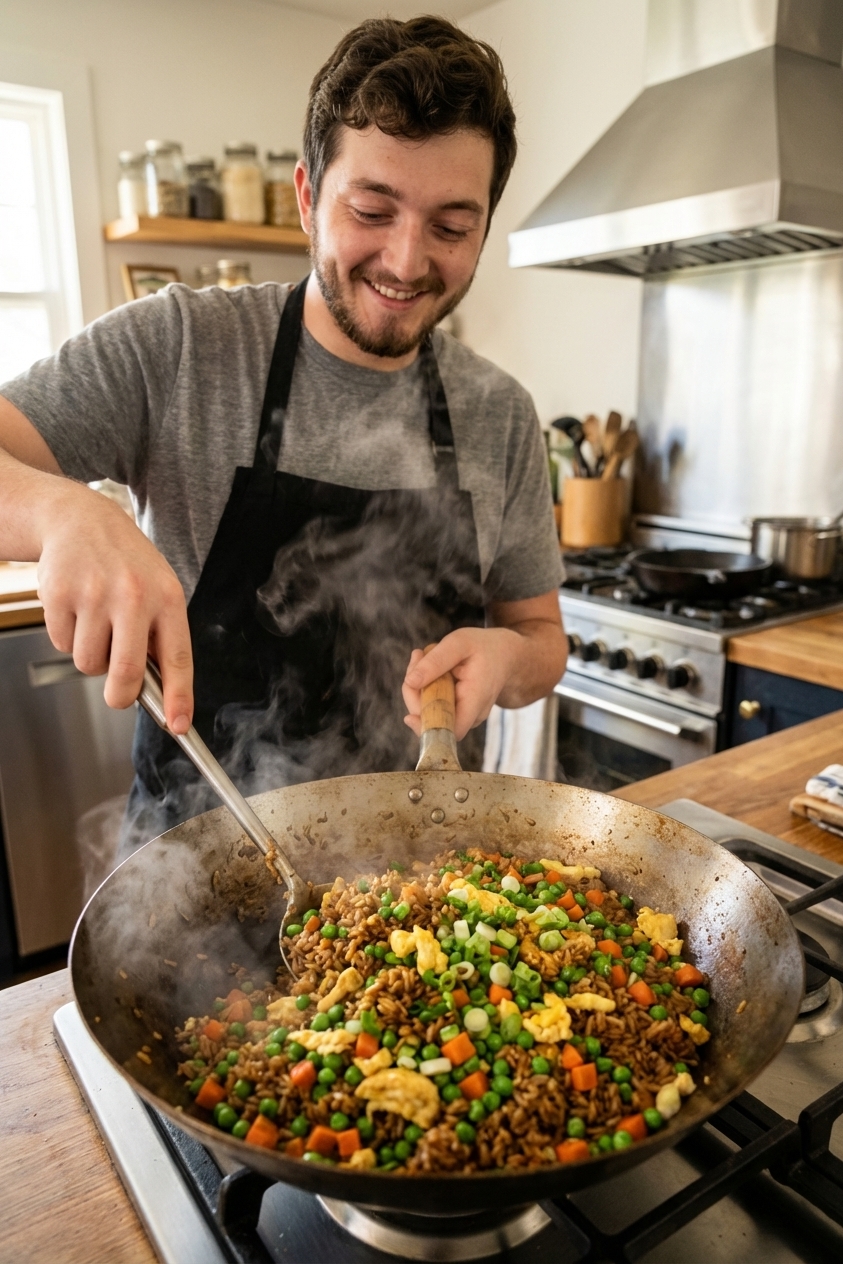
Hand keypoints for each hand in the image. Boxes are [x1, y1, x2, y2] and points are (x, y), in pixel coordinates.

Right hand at [37, 483, 193, 732]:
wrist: (80, 519)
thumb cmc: (126, 563)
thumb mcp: (158, 589)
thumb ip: (160, 636)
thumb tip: (158, 691)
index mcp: (167, 598)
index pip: (177, 658)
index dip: (178, 697)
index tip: (179, 725)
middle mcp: (133, 596)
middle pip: (125, 674)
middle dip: (121, 695)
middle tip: (119, 694)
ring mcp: (94, 596)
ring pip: (89, 664)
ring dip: (92, 657)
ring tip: (98, 624)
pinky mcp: (59, 596)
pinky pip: (62, 644)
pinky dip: (68, 637)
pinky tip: (77, 610)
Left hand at [402, 628, 522, 739]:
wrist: (505, 654)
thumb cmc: (484, 647)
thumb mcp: (459, 643)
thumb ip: (435, 662)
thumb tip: (410, 682)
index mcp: (476, 699)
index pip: (451, 730)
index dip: (428, 728)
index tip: (408, 717)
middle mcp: (471, 714)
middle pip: (432, 719)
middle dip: (415, 692)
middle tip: (417, 657)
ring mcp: (464, 714)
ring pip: (429, 712)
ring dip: (418, 686)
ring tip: (423, 656)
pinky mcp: (456, 710)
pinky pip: (432, 705)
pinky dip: (424, 686)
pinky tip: (429, 665)